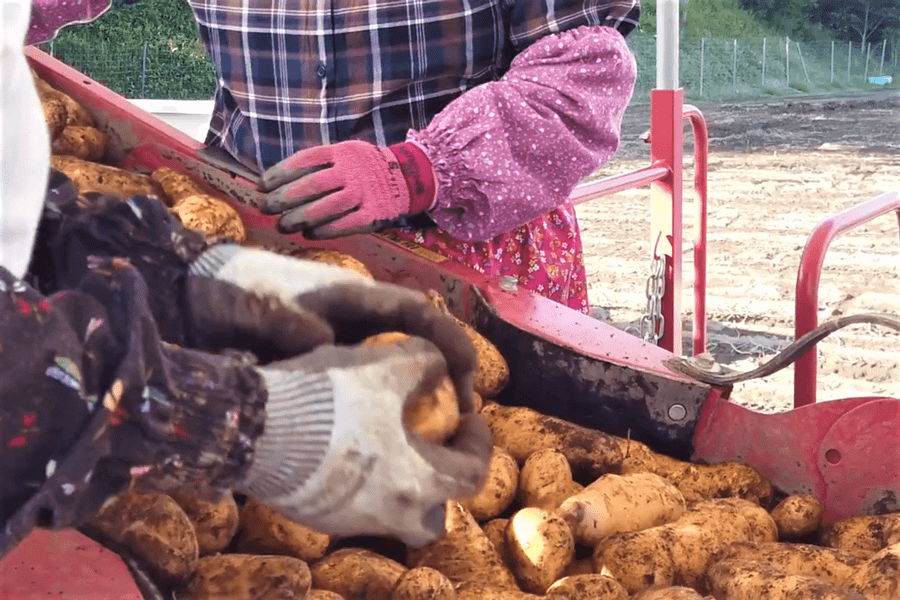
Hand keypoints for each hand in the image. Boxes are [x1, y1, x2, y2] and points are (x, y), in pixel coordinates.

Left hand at [186, 244, 476, 410]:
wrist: (199, 294)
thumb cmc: (235, 292)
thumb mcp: (263, 307)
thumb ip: (293, 326)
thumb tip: (324, 344)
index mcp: (352, 296)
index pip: (419, 313)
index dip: (451, 339)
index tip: (470, 376)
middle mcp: (358, 316)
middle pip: (421, 339)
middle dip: (450, 372)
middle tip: (464, 418)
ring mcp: (344, 338)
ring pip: (400, 362)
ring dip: (424, 390)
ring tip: (439, 433)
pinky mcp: (327, 360)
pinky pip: (370, 381)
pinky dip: (389, 401)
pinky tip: (389, 433)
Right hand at [239, 336, 492, 545]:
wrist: (259, 428)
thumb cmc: (334, 399)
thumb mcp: (389, 365)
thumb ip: (427, 361)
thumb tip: (440, 367)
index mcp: (420, 483)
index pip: (473, 474)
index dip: (479, 443)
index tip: (470, 420)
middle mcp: (391, 514)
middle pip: (434, 517)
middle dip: (442, 486)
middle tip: (435, 451)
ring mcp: (352, 522)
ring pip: (393, 515)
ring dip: (401, 486)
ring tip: (389, 446)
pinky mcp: (318, 518)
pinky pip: (355, 508)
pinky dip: (363, 486)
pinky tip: (347, 450)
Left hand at [258, 140, 436, 238]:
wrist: (409, 178)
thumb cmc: (366, 168)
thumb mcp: (346, 154)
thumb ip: (319, 164)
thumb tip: (279, 182)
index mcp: (342, 153)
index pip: (304, 161)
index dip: (280, 173)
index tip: (261, 186)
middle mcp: (352, 172)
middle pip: (312, 185)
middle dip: (284, 198)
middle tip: (265, 207)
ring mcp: (364, 194)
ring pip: (326, 207)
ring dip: (300, 218)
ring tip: (282, 225)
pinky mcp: (373, 214)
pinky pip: (345, 224)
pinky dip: (324, 230)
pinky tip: (308, 234)